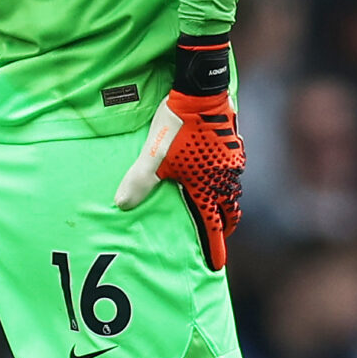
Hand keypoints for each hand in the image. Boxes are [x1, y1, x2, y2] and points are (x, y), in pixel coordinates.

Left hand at [113, 34, 244, 269]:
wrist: (201, 91)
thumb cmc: (177, 127)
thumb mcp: (153, 157)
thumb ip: (138, 182)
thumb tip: (121, 205)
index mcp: (207, 187)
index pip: (213, 226)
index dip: (214, 247)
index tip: (215, 265)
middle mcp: (225, 178)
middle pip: (230, 211)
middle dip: (224, 225)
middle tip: (219, 234)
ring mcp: (233, 160)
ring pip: (232, 189)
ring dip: (225, 200)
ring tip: (215, 205)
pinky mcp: (234, 143)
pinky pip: (232, 169)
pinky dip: (225, 178)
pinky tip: (214, 170)